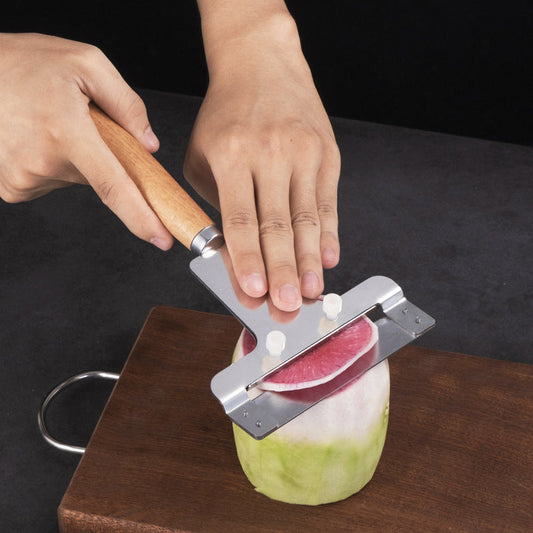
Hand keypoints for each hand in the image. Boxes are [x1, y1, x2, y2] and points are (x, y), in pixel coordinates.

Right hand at [0, 33, 172, 249]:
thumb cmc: (28, 63)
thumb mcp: (87, 63)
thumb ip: (127, 104)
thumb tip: (149, 145)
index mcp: (66, 132)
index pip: (113, 186)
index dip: (141, 217)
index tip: (162, 240)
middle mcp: (42, 162)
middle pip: (101, 177)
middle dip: (102, 154)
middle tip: (77, 120)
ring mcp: (23, 179)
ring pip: (77, 179)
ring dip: (75, 156)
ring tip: (50, 123)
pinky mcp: (13, 188)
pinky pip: (54, 182)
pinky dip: (55, 164)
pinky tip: (37, 138)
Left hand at [185, 3, 339, 311]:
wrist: (261, 63)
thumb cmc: (226, 116)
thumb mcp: (203, 156)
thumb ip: (216, 205)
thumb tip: (235, 256)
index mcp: (231, 154)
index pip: (240, 220)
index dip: (248, 260)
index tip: (254, 292)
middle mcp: (270, 153)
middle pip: (278, 226)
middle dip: (282, 272)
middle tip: (286, 307)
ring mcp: (303, 152)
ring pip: (307, 219)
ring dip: (308, 262)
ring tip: (309, 293)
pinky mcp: (327, 153)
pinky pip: (327, 202)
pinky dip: (328, 234)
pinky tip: (327, 259)